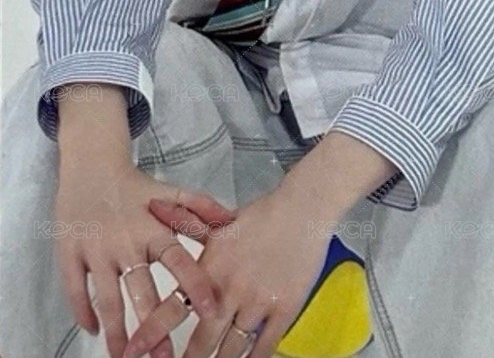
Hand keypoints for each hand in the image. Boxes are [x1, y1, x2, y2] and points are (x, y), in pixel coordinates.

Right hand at [54, 162, 235, 357]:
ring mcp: (96, 250)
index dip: (196, 285)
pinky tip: (92, 331)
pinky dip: (83, 312)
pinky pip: (75, 289)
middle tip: (165, 357)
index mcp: (154, 228)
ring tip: (126, 357)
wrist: (92, 166)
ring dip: (117, 332)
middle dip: (154, 327)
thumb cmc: (135, 186)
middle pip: (141, 290)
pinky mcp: (70, 253)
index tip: (212, 312)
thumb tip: (232, 221)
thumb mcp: (170, 191)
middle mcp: (126, 242)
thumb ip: (200, 208)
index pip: (179, 260)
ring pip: (108, 298)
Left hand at [121, 186, 331, 357]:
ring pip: (231, 348)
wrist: (301, 210)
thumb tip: (154, 208)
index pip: (172, 307)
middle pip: (201, 339)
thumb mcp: (217, 220)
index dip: (150, 333)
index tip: (133, 351)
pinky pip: (263, 346)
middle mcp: (230, 288)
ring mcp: (257, 301)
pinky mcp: (283, 309)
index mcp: (210, 267)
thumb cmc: (262, 216)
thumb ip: (183, 220)